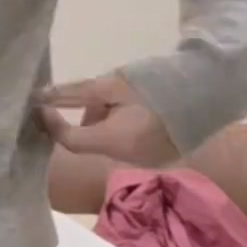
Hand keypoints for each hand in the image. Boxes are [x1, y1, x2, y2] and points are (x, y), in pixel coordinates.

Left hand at [34, 72, 177, 165]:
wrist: (206, 92)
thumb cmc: (156, 84)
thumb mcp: (113, 84)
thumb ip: (76, 93)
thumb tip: (41, 97)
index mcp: (115, 140)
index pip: (68, 139)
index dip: (50, 123)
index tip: (41, 104)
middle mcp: (124, 159)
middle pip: (85, 144)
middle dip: (80, 122)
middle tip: (91, 97)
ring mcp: (139, 163)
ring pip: (102, 145)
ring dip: (100, 124)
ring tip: (118, 99)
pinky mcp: (149, 159)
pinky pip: (120, 146)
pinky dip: (116, 130)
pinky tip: (129, 110)